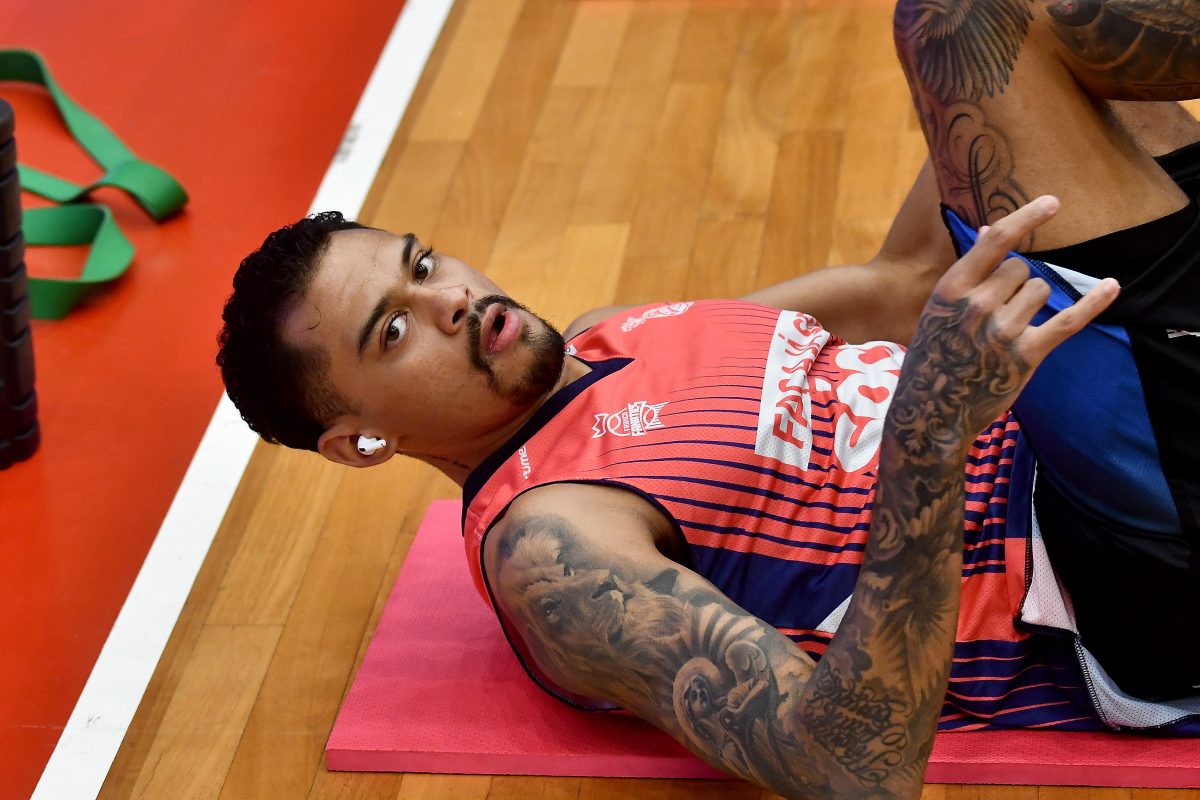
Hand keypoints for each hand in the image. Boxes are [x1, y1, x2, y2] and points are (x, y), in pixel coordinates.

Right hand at [895, 196, 1119, 450]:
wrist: (930, 412)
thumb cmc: (932, 357)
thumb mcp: (937, 311)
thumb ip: (967, 273)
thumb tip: (993, 228)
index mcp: (951, 291)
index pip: (995, 241)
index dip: (1026, 217)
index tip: (1053, 202)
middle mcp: (978, 306)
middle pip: (1020, 269)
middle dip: (1014, 283)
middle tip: (995, 312)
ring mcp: (1004, 331)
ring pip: (1040, 290)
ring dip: (1031, 302)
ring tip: (1007, 328)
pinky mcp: (1027, 355)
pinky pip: (1069, 320)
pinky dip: (1093, 302)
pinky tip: (1113, 286)